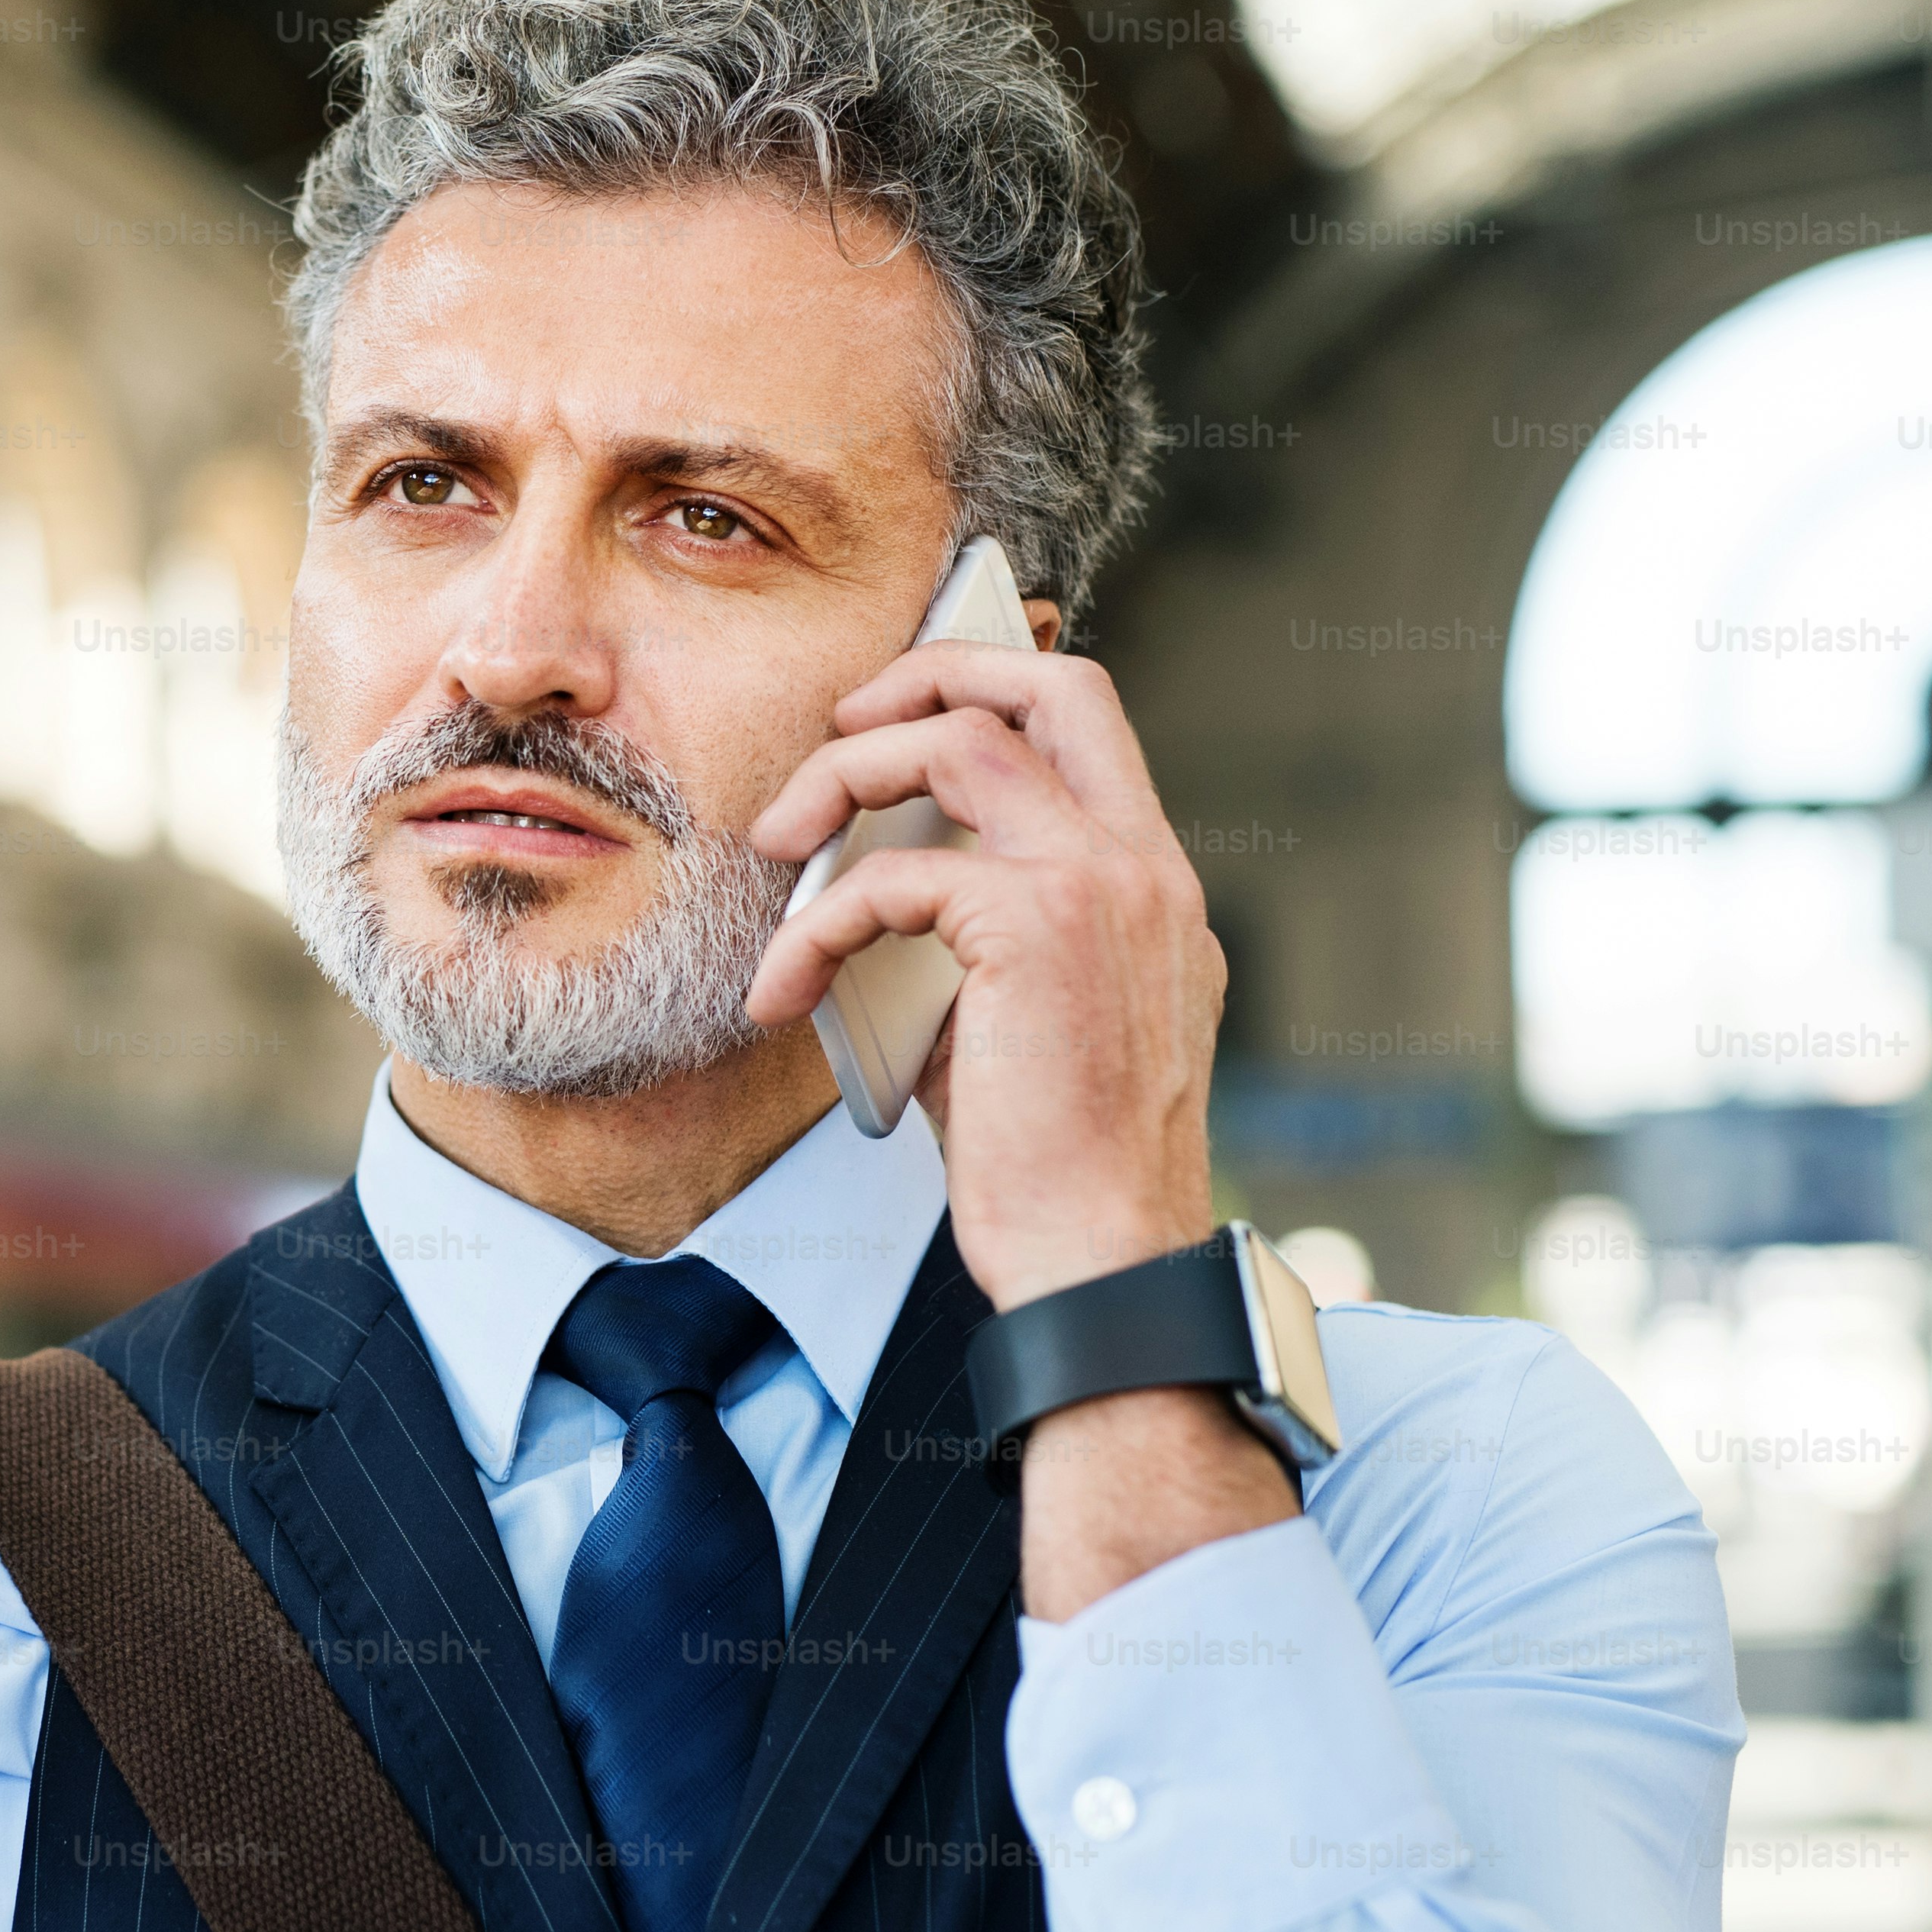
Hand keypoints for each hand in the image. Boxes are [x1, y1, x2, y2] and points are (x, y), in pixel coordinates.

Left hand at [745, 640, 1216, 1307]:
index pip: (1085, 724)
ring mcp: (1102, 887)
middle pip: (1048, 683)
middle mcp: (1144, 868)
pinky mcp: (1037, 930)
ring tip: (778, 841)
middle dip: (930, 672)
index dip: (986, 689)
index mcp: (1153, 885)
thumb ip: (973, 937)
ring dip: (844, 777)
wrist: (1101, 1259)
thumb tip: (864, 891)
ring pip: (960, 744)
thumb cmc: (1054, 1168)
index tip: (893, 724)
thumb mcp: (1022, 1023)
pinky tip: (782, 990)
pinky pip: (889, 881)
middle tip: (841, 727)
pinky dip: (814, 927)